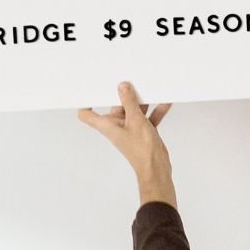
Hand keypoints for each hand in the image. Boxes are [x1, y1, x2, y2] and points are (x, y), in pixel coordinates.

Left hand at [78, 82, 176, 207]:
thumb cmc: (142, 151)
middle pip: (115, 106)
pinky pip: (147, 116)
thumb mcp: (136, 120)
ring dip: (142, 101)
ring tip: (149, 89)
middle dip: (123, 95)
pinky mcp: (142, 131)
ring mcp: (130, 129)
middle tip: (129, 81)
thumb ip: (129, 102)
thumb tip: (122, 87)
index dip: (85, 103)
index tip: (89, 90)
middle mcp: (116, 127)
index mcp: (108, 125)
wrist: (157, 169)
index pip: (87, 115)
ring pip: (133, 110)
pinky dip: (155, 110)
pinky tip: (164, 102)